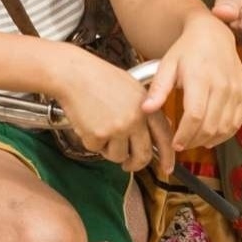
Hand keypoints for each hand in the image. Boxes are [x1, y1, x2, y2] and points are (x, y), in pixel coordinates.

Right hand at [51, 46, 172, 173]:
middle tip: (128, 164)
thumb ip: (146, 109)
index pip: (164, 136)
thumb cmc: (98, 77)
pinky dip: (91, 141)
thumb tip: (158, 129)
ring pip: (118, 156)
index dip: (168, 156)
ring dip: (109, 150)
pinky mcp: (98, 135)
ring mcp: (117, 128)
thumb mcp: (132, 88)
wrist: (73, 74)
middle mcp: (135, 119)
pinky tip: (88, 123)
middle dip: (135, 164)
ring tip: (100, 128)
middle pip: (143, 155)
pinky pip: (97, 150)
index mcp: (146, 106)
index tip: (167, 168)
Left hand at [141, 15, 241, 149]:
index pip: (195, 116)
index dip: (184, 135)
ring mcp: (236, 89)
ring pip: (225, 128)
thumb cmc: (187, 50)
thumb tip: (146, 109)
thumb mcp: (167, 64)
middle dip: (194, 141)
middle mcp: (222, 84)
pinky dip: (224, 134)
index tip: (174, 144)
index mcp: (200, 77)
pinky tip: (211, 135)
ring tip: (194, 141)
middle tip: (181, 145)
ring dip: (209, 140)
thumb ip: (158, 88)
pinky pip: (237, 123)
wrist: (213, 34)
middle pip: (210, 126)